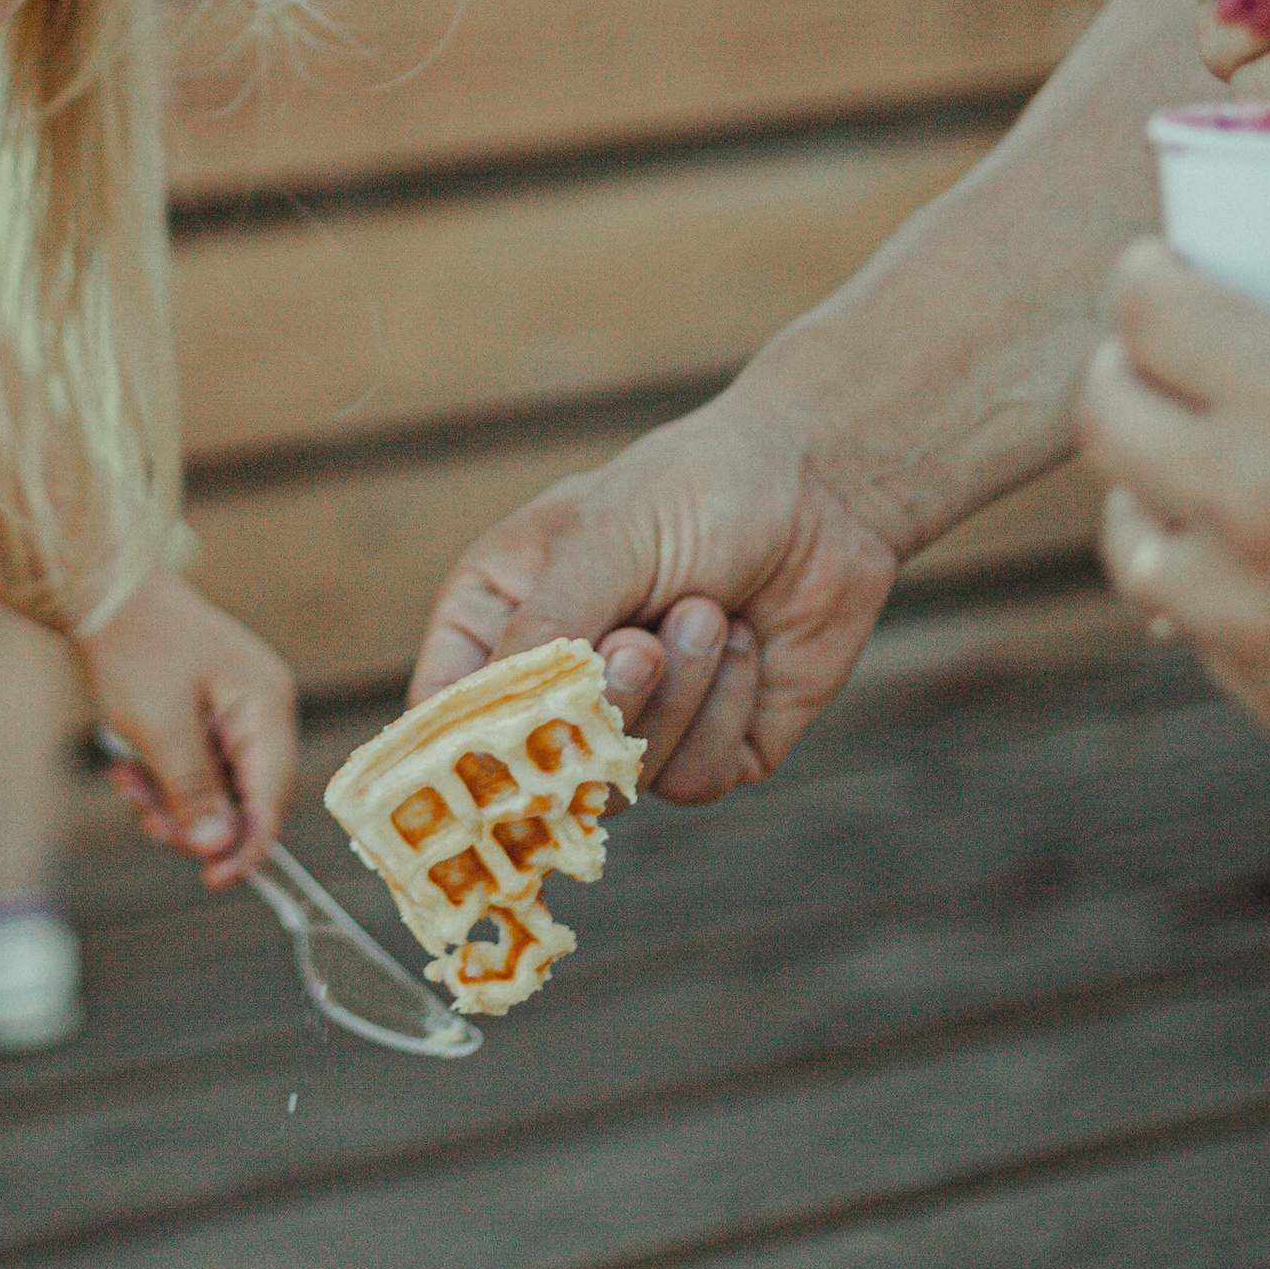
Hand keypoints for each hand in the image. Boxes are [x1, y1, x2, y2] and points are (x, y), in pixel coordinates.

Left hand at [83, 567, 295, 885]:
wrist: (101, 591)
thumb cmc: (134, 645)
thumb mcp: (160, 725)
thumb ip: (194, 788)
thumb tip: (217, 847)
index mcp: (266, 706)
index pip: (272, 798)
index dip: (246, 846)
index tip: (212, 879)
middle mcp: (260, 712)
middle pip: (244, 800)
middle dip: (193, 819)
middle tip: (145, 816)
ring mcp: (234, 713)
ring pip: (215, 791)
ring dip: (169, 801)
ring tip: (127, 783)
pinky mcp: (207, 717)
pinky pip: (195, 769)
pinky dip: (162, 779)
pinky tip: (127, 768)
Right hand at [409, 394, 902, 802]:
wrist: (825, 490)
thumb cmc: (697, 488)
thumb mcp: (604, 539)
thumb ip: (546, 628)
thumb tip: (496, 725)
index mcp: (500, 616)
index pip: (444, 713)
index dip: (456, 749)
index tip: (494, 754)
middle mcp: (558, 681)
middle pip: (536, 763)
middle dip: (601, 705)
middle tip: (644, 642)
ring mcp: (632, 722)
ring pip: (621, 779)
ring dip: (677, 696)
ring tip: (710, 610)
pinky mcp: (707, 749)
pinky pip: (692, 780)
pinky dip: (724, 712)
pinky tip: (745, 643)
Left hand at [1080, 238, 1269, 802]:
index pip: (1148, 306)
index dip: (1149, 275)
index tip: (1166, 268)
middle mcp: (1249, 501)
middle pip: (1103, 414)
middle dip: (1122, 371)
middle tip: (1160, 358)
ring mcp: (1249, 613)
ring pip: (1126, 534)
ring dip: (1149, 491)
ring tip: (1192, 468)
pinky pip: (1192, 626)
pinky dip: (1208, 586)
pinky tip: (1258, 566)